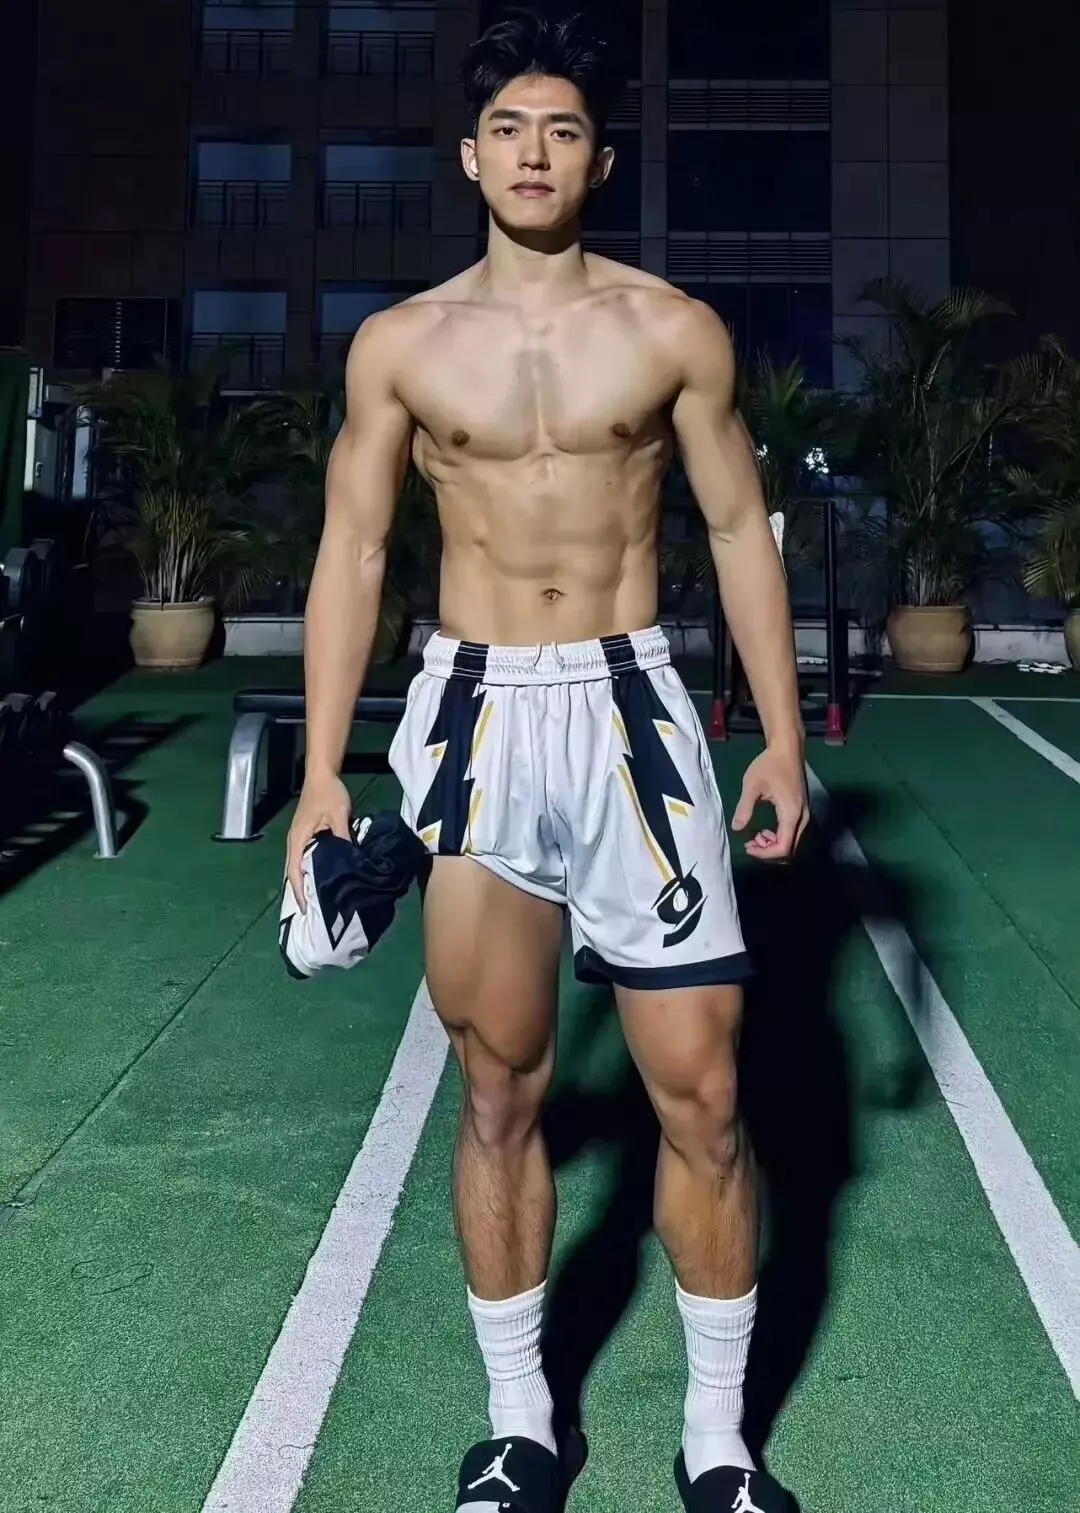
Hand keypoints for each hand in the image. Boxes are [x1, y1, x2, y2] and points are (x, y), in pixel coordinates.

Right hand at [286, 772, 351, 910]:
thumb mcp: (339, 815)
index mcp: (298, 838)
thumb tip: (349, 861)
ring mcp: (299, 837)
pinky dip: (309, 870)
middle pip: (293, 872)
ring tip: (317, 900)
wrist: (322, 774)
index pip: (294, 871)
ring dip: (305, 882)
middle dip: (300, 892)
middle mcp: (294, 841)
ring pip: (297, 865)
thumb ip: (342, 838)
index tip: (305, 909)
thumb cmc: (329, 793)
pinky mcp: (305, 834)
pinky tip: (321, 878)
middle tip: (313, 911)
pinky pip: (304, 857)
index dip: (298, 891)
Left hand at [731, 745, 808, 860]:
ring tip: (755, 837)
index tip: (747, 847)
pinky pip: (792, 834)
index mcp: (791, 814)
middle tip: (749, 844)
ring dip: (773, 846)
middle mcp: (802, 818)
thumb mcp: (752, 785)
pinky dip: (778, 838)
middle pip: (790, 850)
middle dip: (768, 852)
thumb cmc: (769, 765)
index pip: (783, 847)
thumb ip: (744, 808)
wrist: (788, 749)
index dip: (765, 854)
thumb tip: (736, 828)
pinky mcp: (801, 811)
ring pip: (792, 843)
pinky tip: (765, 831)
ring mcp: (804, 815)